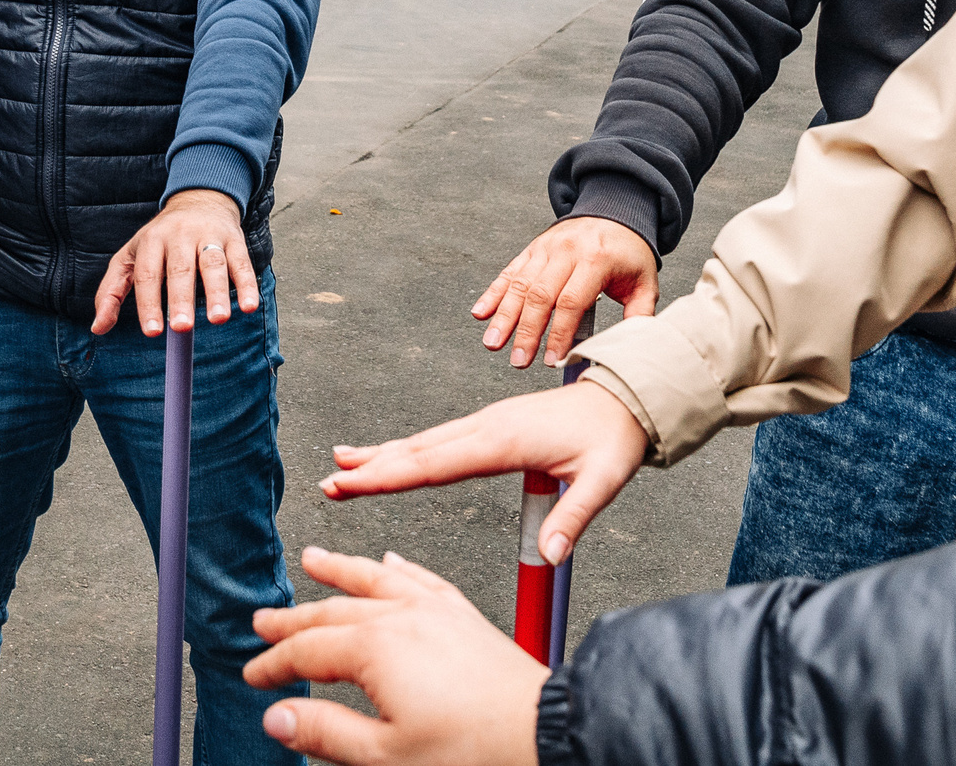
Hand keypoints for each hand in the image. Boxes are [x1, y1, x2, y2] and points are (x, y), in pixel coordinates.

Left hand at [91, 190, 257, 336]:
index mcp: (151, 241)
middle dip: (181, 299)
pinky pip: (242, 263)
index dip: (149, 302)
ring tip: (219, 319)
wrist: (199, 199)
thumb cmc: (160, 238)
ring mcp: (209, 236)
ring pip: (213, 264)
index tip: (152, 331)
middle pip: (180, 269)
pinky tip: (249, 306)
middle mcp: (180, 236)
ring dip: (217, 292)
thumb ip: (112, 291)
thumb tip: (98, 327)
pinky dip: (247, 284)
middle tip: (181, 327)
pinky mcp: (234, 240)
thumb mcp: (130, 257)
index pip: (147, 274)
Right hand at [246, 546, 543, 765]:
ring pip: (376, 579)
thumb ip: (327, 733)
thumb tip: (279, 719)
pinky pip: (422, 578)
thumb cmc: (475, 749)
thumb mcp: (386, 756)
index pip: (308, 650)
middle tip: (265, 621)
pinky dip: (400, 567)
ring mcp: (436, 611)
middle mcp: (404, 617)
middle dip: (295, 618)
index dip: (275, 663)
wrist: (544, 733)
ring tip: (314, 560)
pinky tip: (392, 562)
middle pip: (334, 610)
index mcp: (377, 648)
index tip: (254, 674)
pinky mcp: (464, 616)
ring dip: (341, 570)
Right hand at [322, 379, 647, 564]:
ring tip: (340, 465)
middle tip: (329, 483)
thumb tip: (551, 556)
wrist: (625, 398)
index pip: (436, 463)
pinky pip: (438, 441)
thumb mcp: (604, 479)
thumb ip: (575, 517)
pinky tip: (388, 454)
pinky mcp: (490, 427)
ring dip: (382, 456)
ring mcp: (486, 424)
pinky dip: (406, 450)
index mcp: (504, 439)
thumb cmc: (614, 437)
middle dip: (372, 468)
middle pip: (418, 451)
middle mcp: (486, 427)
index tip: (352, 482)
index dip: (390, 475)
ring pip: (424, 443)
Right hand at [473, 215, 658, 366]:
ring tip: (493, 343)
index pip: (572, 301)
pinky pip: (509, 272)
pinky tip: (481, 313)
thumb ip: (639, 314)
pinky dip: (493, 293)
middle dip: (526, 331)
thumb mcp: (645, 281)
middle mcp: (566, 251)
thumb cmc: (628, 252)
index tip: (552, 359)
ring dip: (504, 316)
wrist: (614, 209)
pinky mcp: (532, 249)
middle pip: (540, 295)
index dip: (560, 333)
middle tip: (518, 360)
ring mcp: (545, 248)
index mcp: (596, 259)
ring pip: (519, 285)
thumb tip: (631, 346)